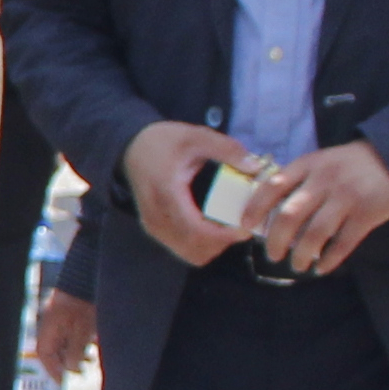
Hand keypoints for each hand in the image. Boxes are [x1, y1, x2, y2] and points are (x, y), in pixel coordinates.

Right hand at [32, 286, 97, 387]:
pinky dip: (79, 342)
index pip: (45, 357)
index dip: (53, 371)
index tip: (63, 382)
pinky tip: (92, 344)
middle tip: (80, 372)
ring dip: (75, 353)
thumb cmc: (81, 307)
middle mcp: (49, 328)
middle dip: (67, 363)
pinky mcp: (67, 315)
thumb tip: (70, 369)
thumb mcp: (80, 333)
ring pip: (63, 343)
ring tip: (89, 359)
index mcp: (48, 333)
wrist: (84, 281)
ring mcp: (58, 321)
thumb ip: (74, 353)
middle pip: (54, 351)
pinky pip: (70, 334)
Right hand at [122, 118, 262, 266]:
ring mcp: (153, 226)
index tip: (246, 229)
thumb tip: (256, 167)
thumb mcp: (197, 136)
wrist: (132, 148)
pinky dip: (202, 245)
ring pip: (189, 253)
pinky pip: (183, 249)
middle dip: (223, 242)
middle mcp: (156, 216)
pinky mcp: (155, 230)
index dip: (223, 235)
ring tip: (229, 227)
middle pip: (195, 247)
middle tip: (242, 225)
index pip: (195, 228)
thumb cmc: (165, 142)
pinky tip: (214, 228)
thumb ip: (227, 149)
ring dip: (213, 246)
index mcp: (167, 193)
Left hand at [244, 137, 388, 274]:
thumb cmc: (347, 166)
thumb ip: (297, 182)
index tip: (246, 226)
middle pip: (290, 215)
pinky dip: (329, 259)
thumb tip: (266, 214)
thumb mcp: (319, 163)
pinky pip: (343, 243)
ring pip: (315, 233)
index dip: (255, 208)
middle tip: (273, 255)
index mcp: (308, 165)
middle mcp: (324, 180)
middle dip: (276, 241)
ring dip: (301, 255)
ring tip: (296, 265)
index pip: (272, 186)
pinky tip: (321, 268)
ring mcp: (347, 197)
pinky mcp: (367, 213)